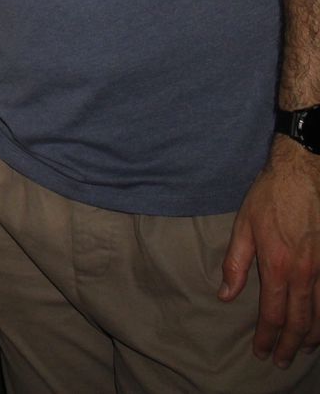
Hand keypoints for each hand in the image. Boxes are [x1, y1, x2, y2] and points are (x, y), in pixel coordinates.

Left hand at [220, 138, 319, 366]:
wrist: (303, 173)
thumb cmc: (270, 197)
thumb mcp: (243, 227)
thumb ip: (235, 264)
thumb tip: (226, 295)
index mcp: (278, 267)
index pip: (272, 314)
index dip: (267, 337)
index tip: (262, 353)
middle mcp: (306, 273)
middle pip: (300, 321)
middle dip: (290, 345)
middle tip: (282, 362)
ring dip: (313, 336)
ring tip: (302, 349)